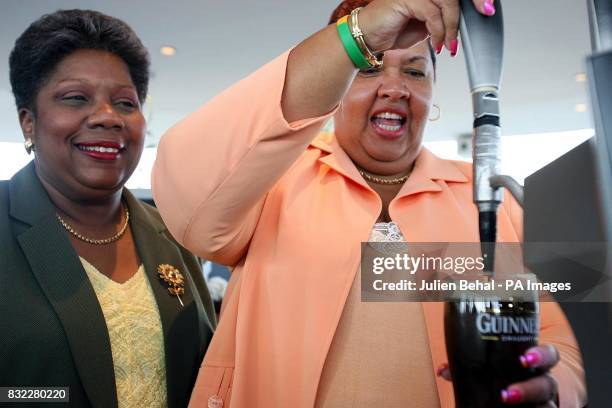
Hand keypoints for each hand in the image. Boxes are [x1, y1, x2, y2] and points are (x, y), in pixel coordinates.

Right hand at [358, 0, 495, 54]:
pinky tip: (438, 45)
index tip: (488, 7)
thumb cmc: (392, 31)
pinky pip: (433, 13)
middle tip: (486, 13)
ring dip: (453, 27)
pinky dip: (439, 32)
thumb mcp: (425, 26)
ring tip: (449, 45)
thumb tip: (460, 23)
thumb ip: (442, 19)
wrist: (367, 39)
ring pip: (447, 2)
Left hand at [437, 344, 559, 406]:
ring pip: (548, 406)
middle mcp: (544, 383)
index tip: (524, 358)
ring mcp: (545, 402)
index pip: (549, 355)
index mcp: (534, 365)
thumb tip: (443, 369)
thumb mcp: (492, 367)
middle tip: (507, 394)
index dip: (541, 355)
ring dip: (526, 402)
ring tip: (505, 402)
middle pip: (548, 384)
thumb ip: (470, 365)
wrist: (516, 398)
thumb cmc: (504, 375)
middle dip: (530, 388)